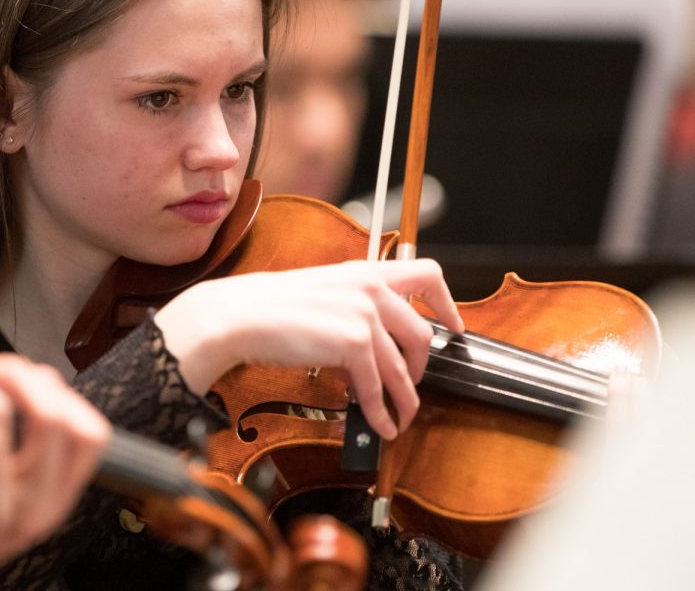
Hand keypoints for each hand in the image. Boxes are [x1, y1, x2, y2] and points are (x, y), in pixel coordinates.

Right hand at [155, 259, 463, 439]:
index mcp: (365, 271)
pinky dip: (380, 410)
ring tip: (400, 418)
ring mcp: (364, 314)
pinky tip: (379, 423)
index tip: (454, 326)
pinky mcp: (352, 342)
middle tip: (412, 386)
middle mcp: (371, 288)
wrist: (241, 316)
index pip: (427, 275)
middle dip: (421, 370)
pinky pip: (376, 386)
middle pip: (422, 335)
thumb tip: (378, 341)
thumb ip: (356, 306)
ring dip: (404, 400)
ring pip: (402, 368)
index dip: (448, 304)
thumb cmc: (271, 307)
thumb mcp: (324, 292)